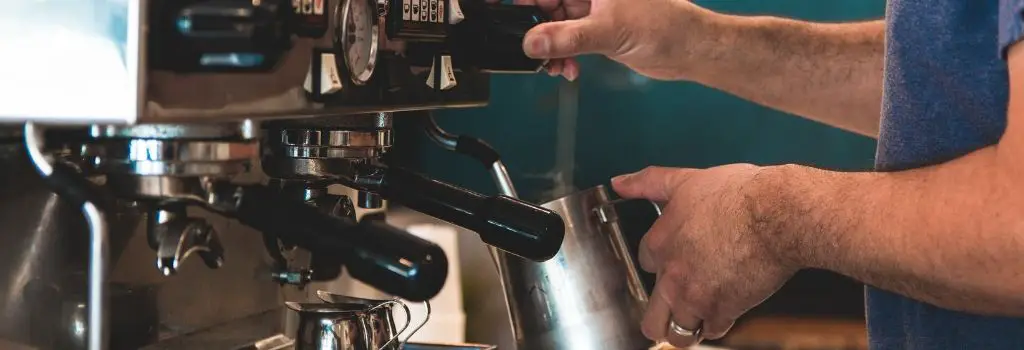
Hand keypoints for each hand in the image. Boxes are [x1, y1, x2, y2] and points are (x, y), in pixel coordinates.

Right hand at [515, 0, 720, 80]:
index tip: (507, 15)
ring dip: (550, 48)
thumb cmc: (664, 25)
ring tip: (556, 66)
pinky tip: (569, 69)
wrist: (689, 48)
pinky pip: (567, 39)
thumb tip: (532, 42)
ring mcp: (592, 8)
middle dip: (537, 29)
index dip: (525, 2)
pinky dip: (564, 55)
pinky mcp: (597, 28)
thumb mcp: (609, 30)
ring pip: (555, 24)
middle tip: (533, 51)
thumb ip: (567, 37)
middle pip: (546, 4)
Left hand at [611, 165, 798, 346]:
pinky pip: (711, 332)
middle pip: (651, 317)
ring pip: (676, 333)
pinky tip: (723, 312)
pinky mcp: (723, 310)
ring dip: (684, 328)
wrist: (776, 213)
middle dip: (660, 317)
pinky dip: (716, 326)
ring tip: (695, 320)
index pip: (646, 266)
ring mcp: (695, 298)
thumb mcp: (685, 180)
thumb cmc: (739, 196)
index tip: (674, 263)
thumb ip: (648, 182)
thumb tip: (620, 182)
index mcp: (660, 245)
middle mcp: (672, 276)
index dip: (661, 265)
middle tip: (673, 311)